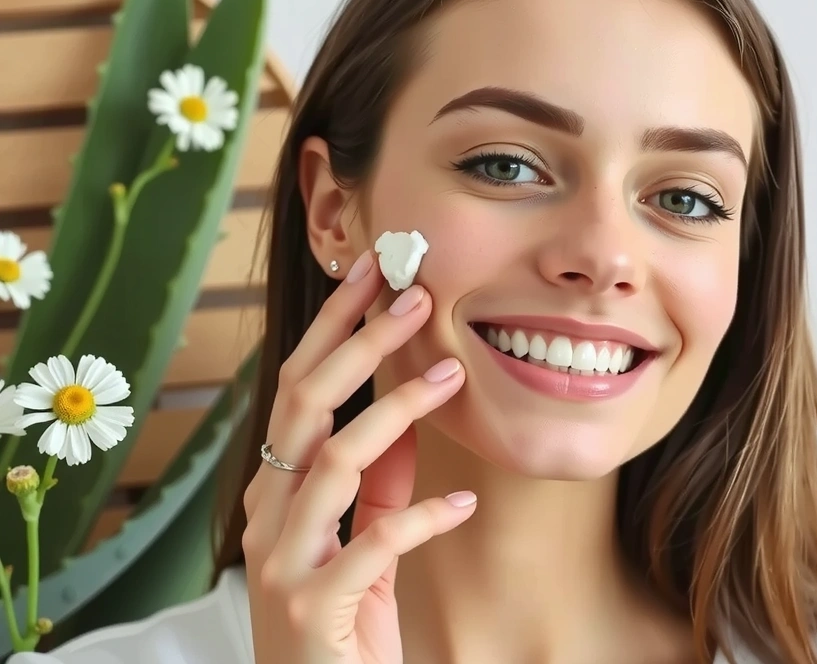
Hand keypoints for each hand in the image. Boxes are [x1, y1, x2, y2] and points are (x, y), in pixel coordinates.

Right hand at [241, 252, 473, 663]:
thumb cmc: (342, 625)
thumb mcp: (364, 543)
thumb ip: (378, 483)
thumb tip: (407, 414)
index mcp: (275, 492)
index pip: (297, 390)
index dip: (333, 329)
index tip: (373, 276)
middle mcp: (267, 516)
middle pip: (304, 404)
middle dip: (359, 342)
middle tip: (415, 296)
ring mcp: (283, 562)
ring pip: (334, 459)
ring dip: (398, 410)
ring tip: (453, 375)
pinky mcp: (314, 607)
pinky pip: (376, 545)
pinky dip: (424, 516)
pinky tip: (464, 502)